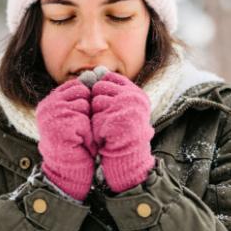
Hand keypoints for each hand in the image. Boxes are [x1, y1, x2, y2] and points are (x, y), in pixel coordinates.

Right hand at [36, 79, 95, 200]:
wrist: (68, 171)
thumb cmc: (76, 143)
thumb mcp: (76, 116)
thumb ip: (82, 96)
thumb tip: (97, 71)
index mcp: (50, 101)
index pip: (76, 85)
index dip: (85, 101)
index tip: (83, 118)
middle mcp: (48, 105)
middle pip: (81, 92)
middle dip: (87, 111)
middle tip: (80, 130)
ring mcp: (52, 115)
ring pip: (84, 105)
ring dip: (88, 124)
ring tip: (79, 138)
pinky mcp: (60, 126)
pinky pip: (84, 120)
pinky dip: (87, 134)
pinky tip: (79, 144)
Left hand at [91, 72, 155, 192]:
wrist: (128, 160)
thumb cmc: (121, 134)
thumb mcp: (121, 108)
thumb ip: (112, 90)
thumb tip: (97, 69)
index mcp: (136, 94)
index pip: (109, 78)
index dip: (101, 91)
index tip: (104, 106)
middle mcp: (134, 97)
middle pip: (99, 88)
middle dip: (97, 104)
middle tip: (107, 120)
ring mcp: (126, 108)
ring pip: (95, 101)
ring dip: (96, 116)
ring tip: (107, 129)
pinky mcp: (115, 120)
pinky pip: (94, 116)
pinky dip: (96, 128)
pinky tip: (105, 137)